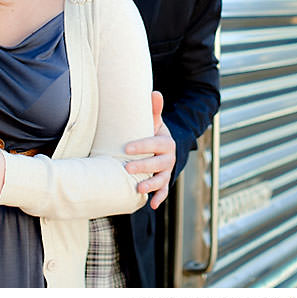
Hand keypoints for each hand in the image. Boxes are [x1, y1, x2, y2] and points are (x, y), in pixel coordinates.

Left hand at [124, 91, 175, 208]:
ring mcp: (167, 171)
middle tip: (127, 168)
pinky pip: (164, 191)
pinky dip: (159, 198)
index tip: (127, 148)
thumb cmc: (153, 133)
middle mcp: (169, 158)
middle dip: (144, 166)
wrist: (163, 148)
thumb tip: (154, 92)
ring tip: (138, 188)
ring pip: (162, 179)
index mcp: (166, 142)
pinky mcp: (164, 182)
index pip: (156, 143)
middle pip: (159, 163)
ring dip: (151, 185)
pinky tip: (151, 205)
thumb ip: (153, 110)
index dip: (142, 146)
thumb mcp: (154, 122)